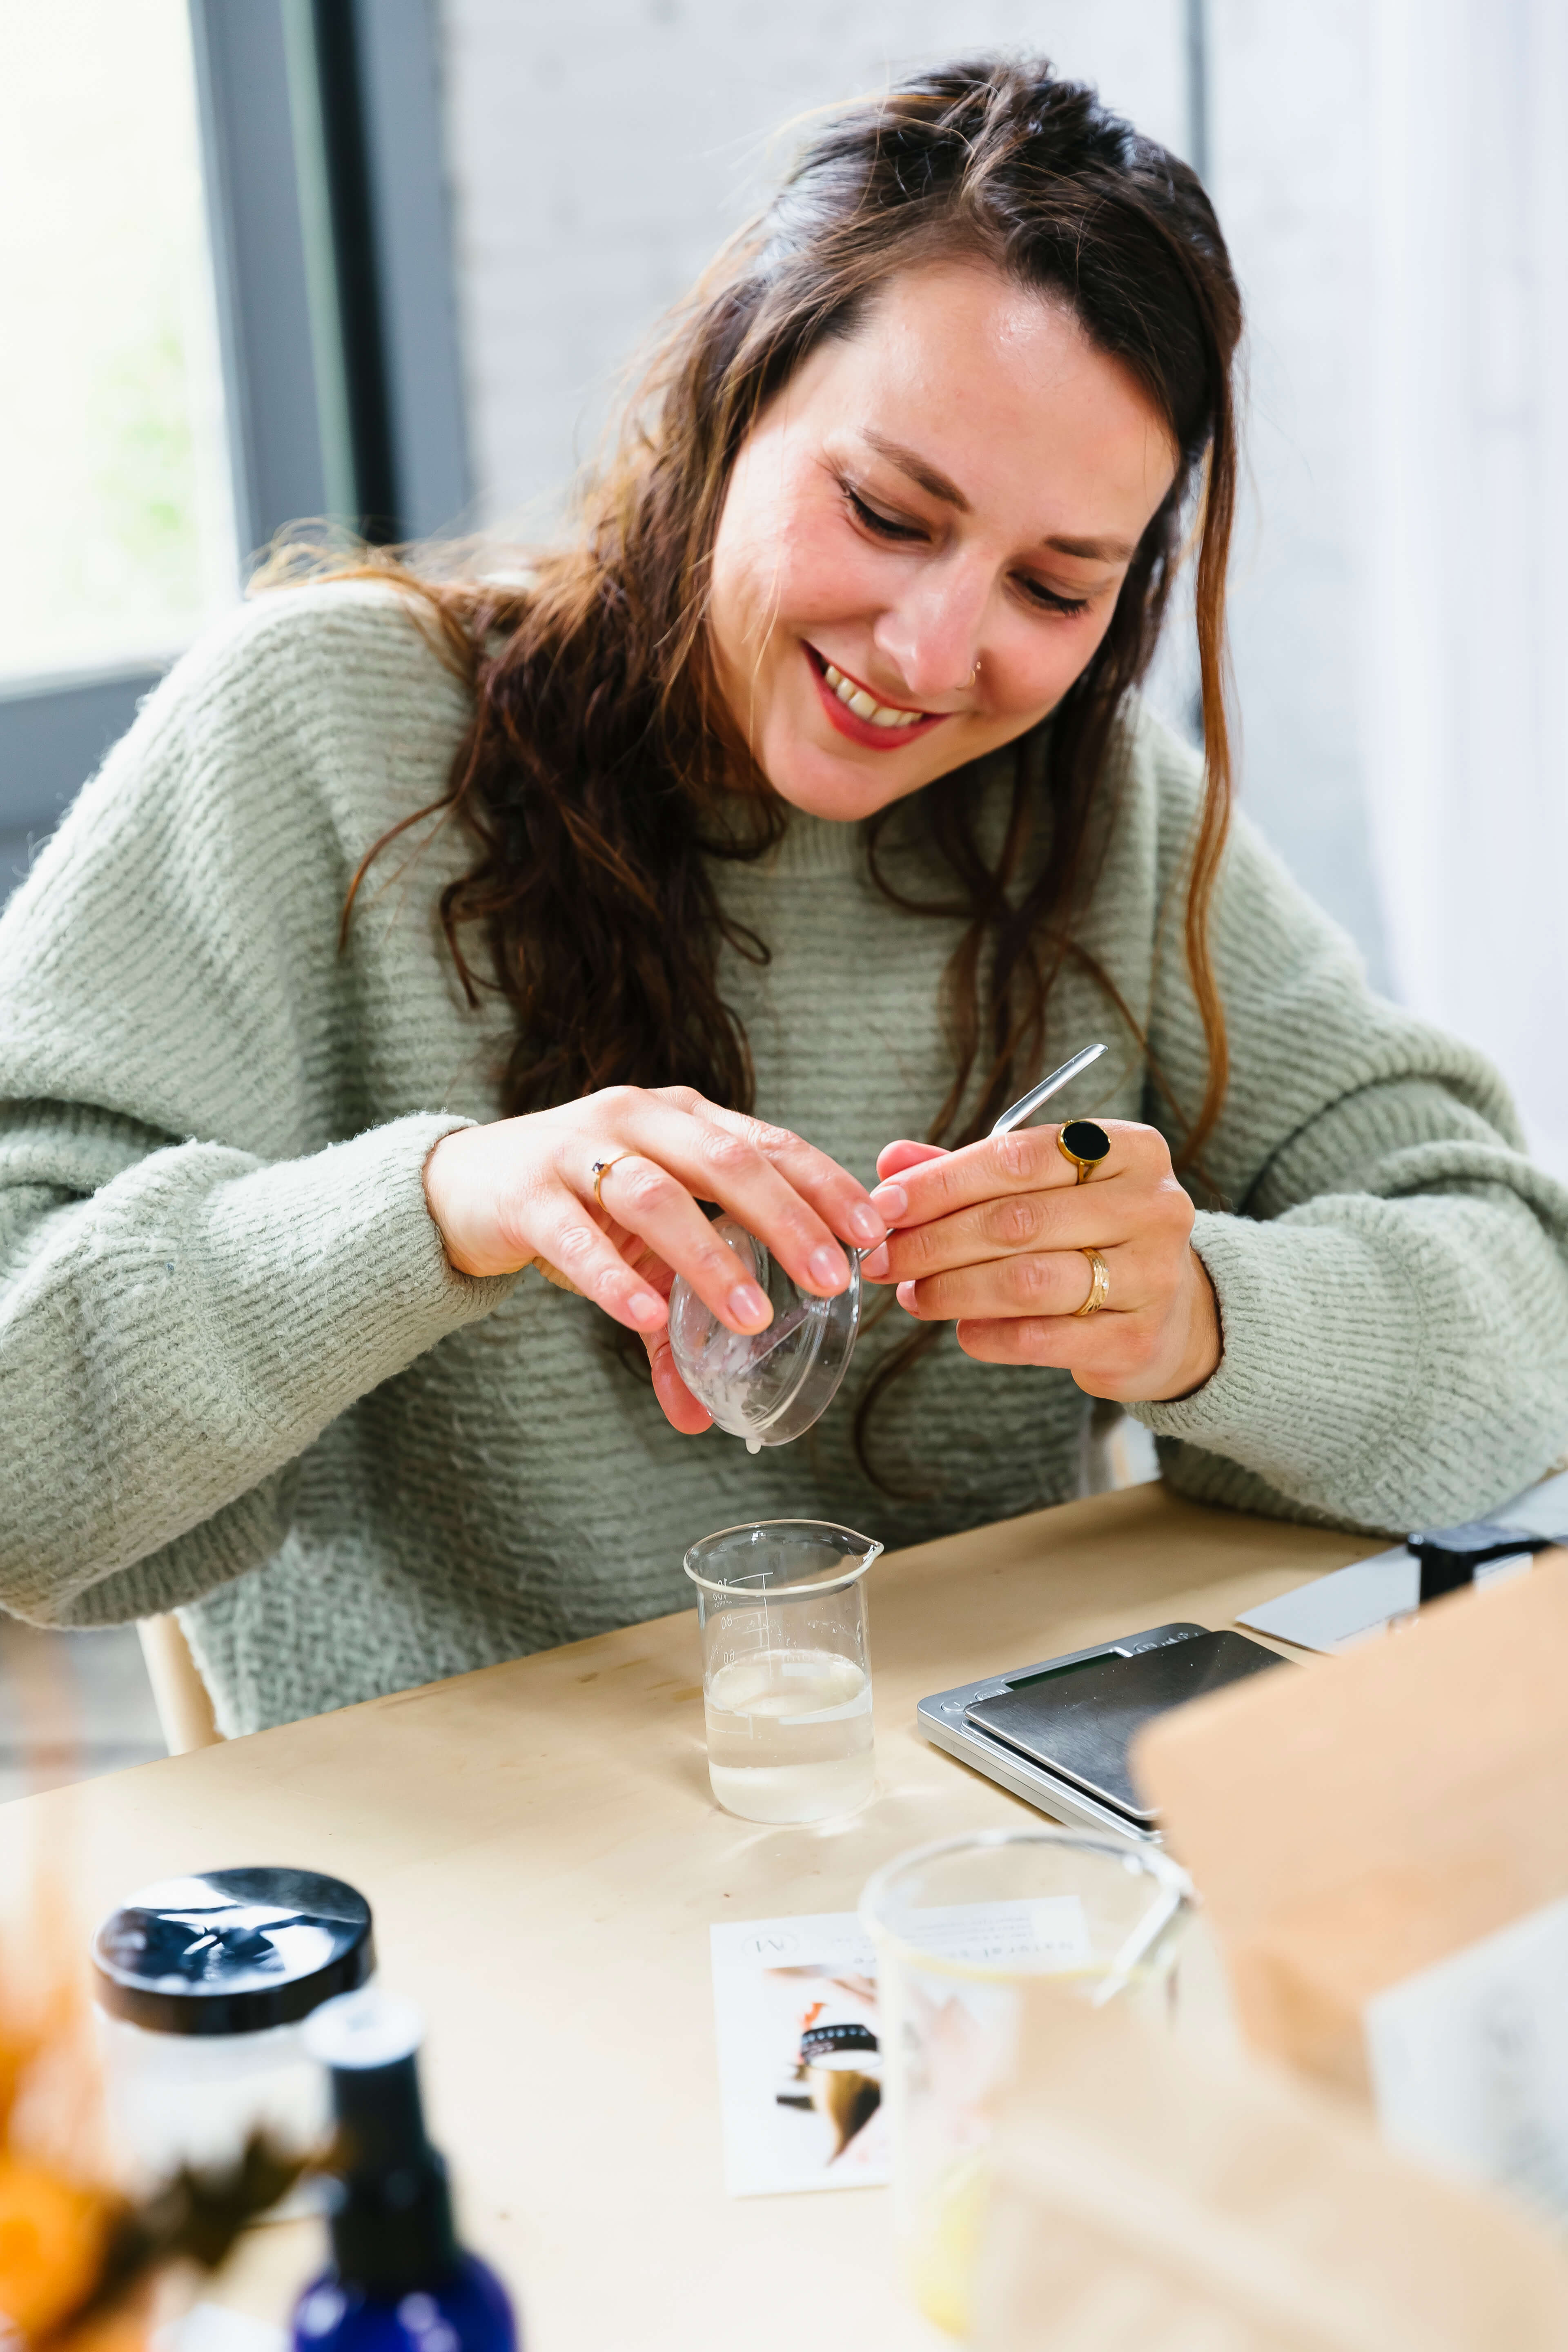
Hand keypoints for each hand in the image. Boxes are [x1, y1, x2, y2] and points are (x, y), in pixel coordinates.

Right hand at [422, 1087, 894, 1432]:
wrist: (459, 1185)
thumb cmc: (571, 1208)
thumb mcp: (634, 1256)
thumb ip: (673, 1326)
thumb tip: (704, 1421)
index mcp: (684, 1121)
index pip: (770, 1143)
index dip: (825, 1185)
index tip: (872, 1235)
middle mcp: (638, 1120)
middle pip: (727, 1161)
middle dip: (786, 1219)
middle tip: (829, 1279)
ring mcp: (577, 1150)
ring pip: (657, 1196)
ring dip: (709, 1259)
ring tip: (752, 1318)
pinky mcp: (525, 1193)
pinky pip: (575, 1236)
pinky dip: (612, 1277)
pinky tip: (644, 1317)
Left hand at [859, 1120, 1219, 1403]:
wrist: (1173, 1315)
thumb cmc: (1093, 1237)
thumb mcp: (1046, 1190)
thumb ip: (970, 1172)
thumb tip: (891, 1160)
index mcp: (1128, 1150)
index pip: (1017, 1156)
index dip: (940, 1182)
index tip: (883, 1204)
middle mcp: (1152, 1205)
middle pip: (1016, 1221)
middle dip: (933, 1240)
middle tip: (880, 1257)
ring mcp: (1153, 1274)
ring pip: (1026, 1281)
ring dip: (953, 1289)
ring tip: (911, 1294)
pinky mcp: (1138, 1339)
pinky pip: (1043, 1338)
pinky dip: (990, 1336)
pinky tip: (960, 1331)